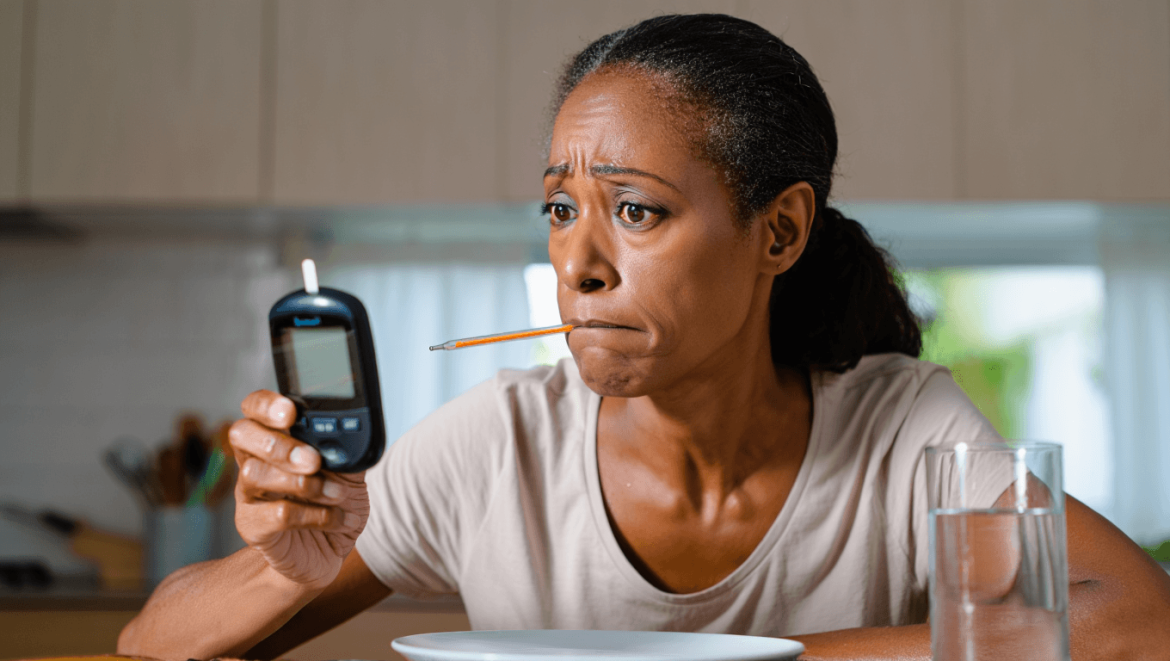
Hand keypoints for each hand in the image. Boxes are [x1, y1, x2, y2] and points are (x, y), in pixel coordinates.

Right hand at [229, 390, 369, 589]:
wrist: (328, 552)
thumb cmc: (334, 504)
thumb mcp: (350, 470)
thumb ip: (349, 447)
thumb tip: (354, 428)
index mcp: (277, 440)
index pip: (255, 408)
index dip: (266, 405)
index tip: (291, 411)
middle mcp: (256, 462)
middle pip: (242, 434)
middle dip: (278, 443)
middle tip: (313, 460)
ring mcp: (250, 496)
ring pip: (255, 474)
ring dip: (305, 483)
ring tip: (337, 494)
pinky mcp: (254, 527)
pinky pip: (277, 514)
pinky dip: (316, 515)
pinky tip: (338, 518)